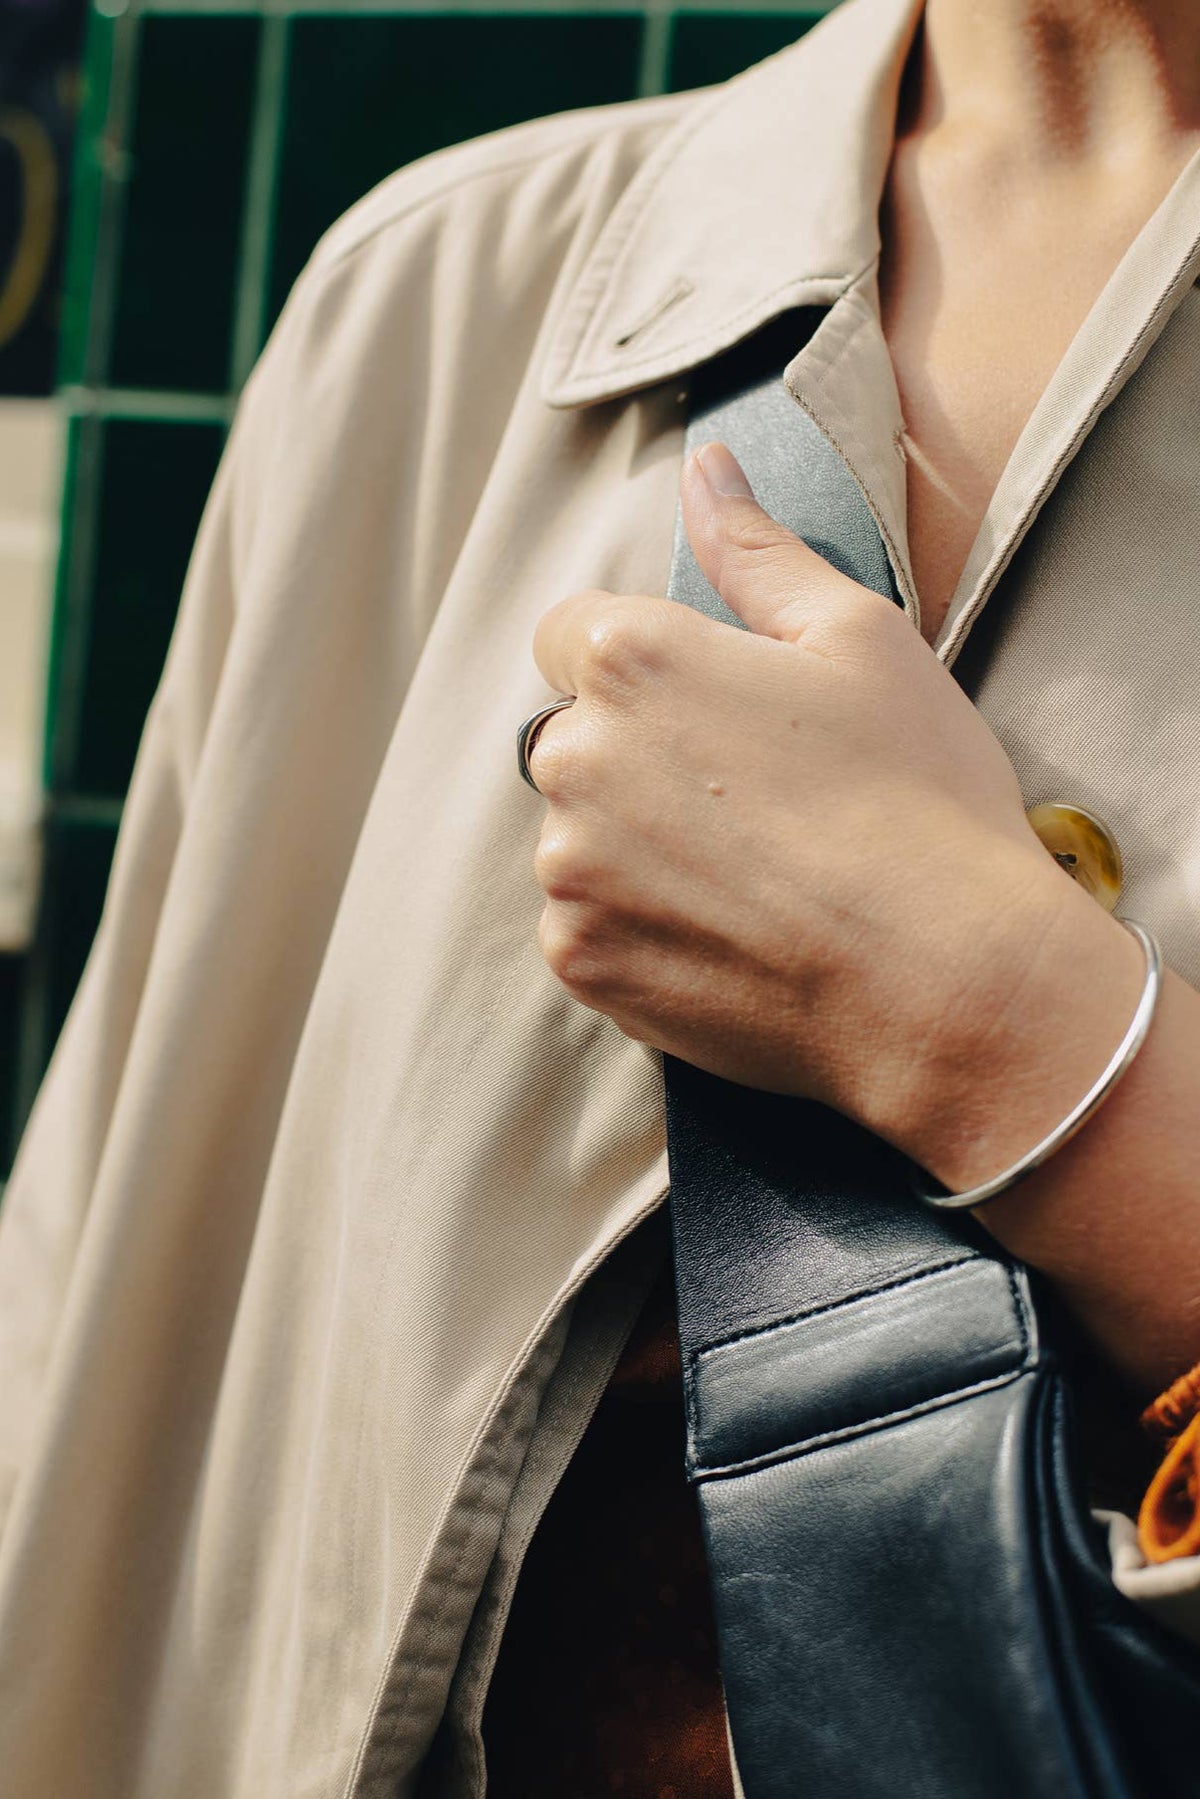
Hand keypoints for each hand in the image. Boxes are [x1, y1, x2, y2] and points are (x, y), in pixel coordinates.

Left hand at [529, 441, 1127, 1175]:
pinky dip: (639, 926)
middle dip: (639, 756)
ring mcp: (569, 871)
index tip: (712, 709)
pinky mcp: (581, 962)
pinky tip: (731, 934)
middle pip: (575, 739)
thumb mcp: (859, 641)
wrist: (948, 981)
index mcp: (633, 660)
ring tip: (753, 876)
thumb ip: (758, 551)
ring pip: (580, 837)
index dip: (643, 665)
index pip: (571, 633)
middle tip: (755, 801)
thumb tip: (705, 469)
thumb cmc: (918, 796)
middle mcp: (575, 760)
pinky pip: (587, 924)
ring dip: (635, 846)